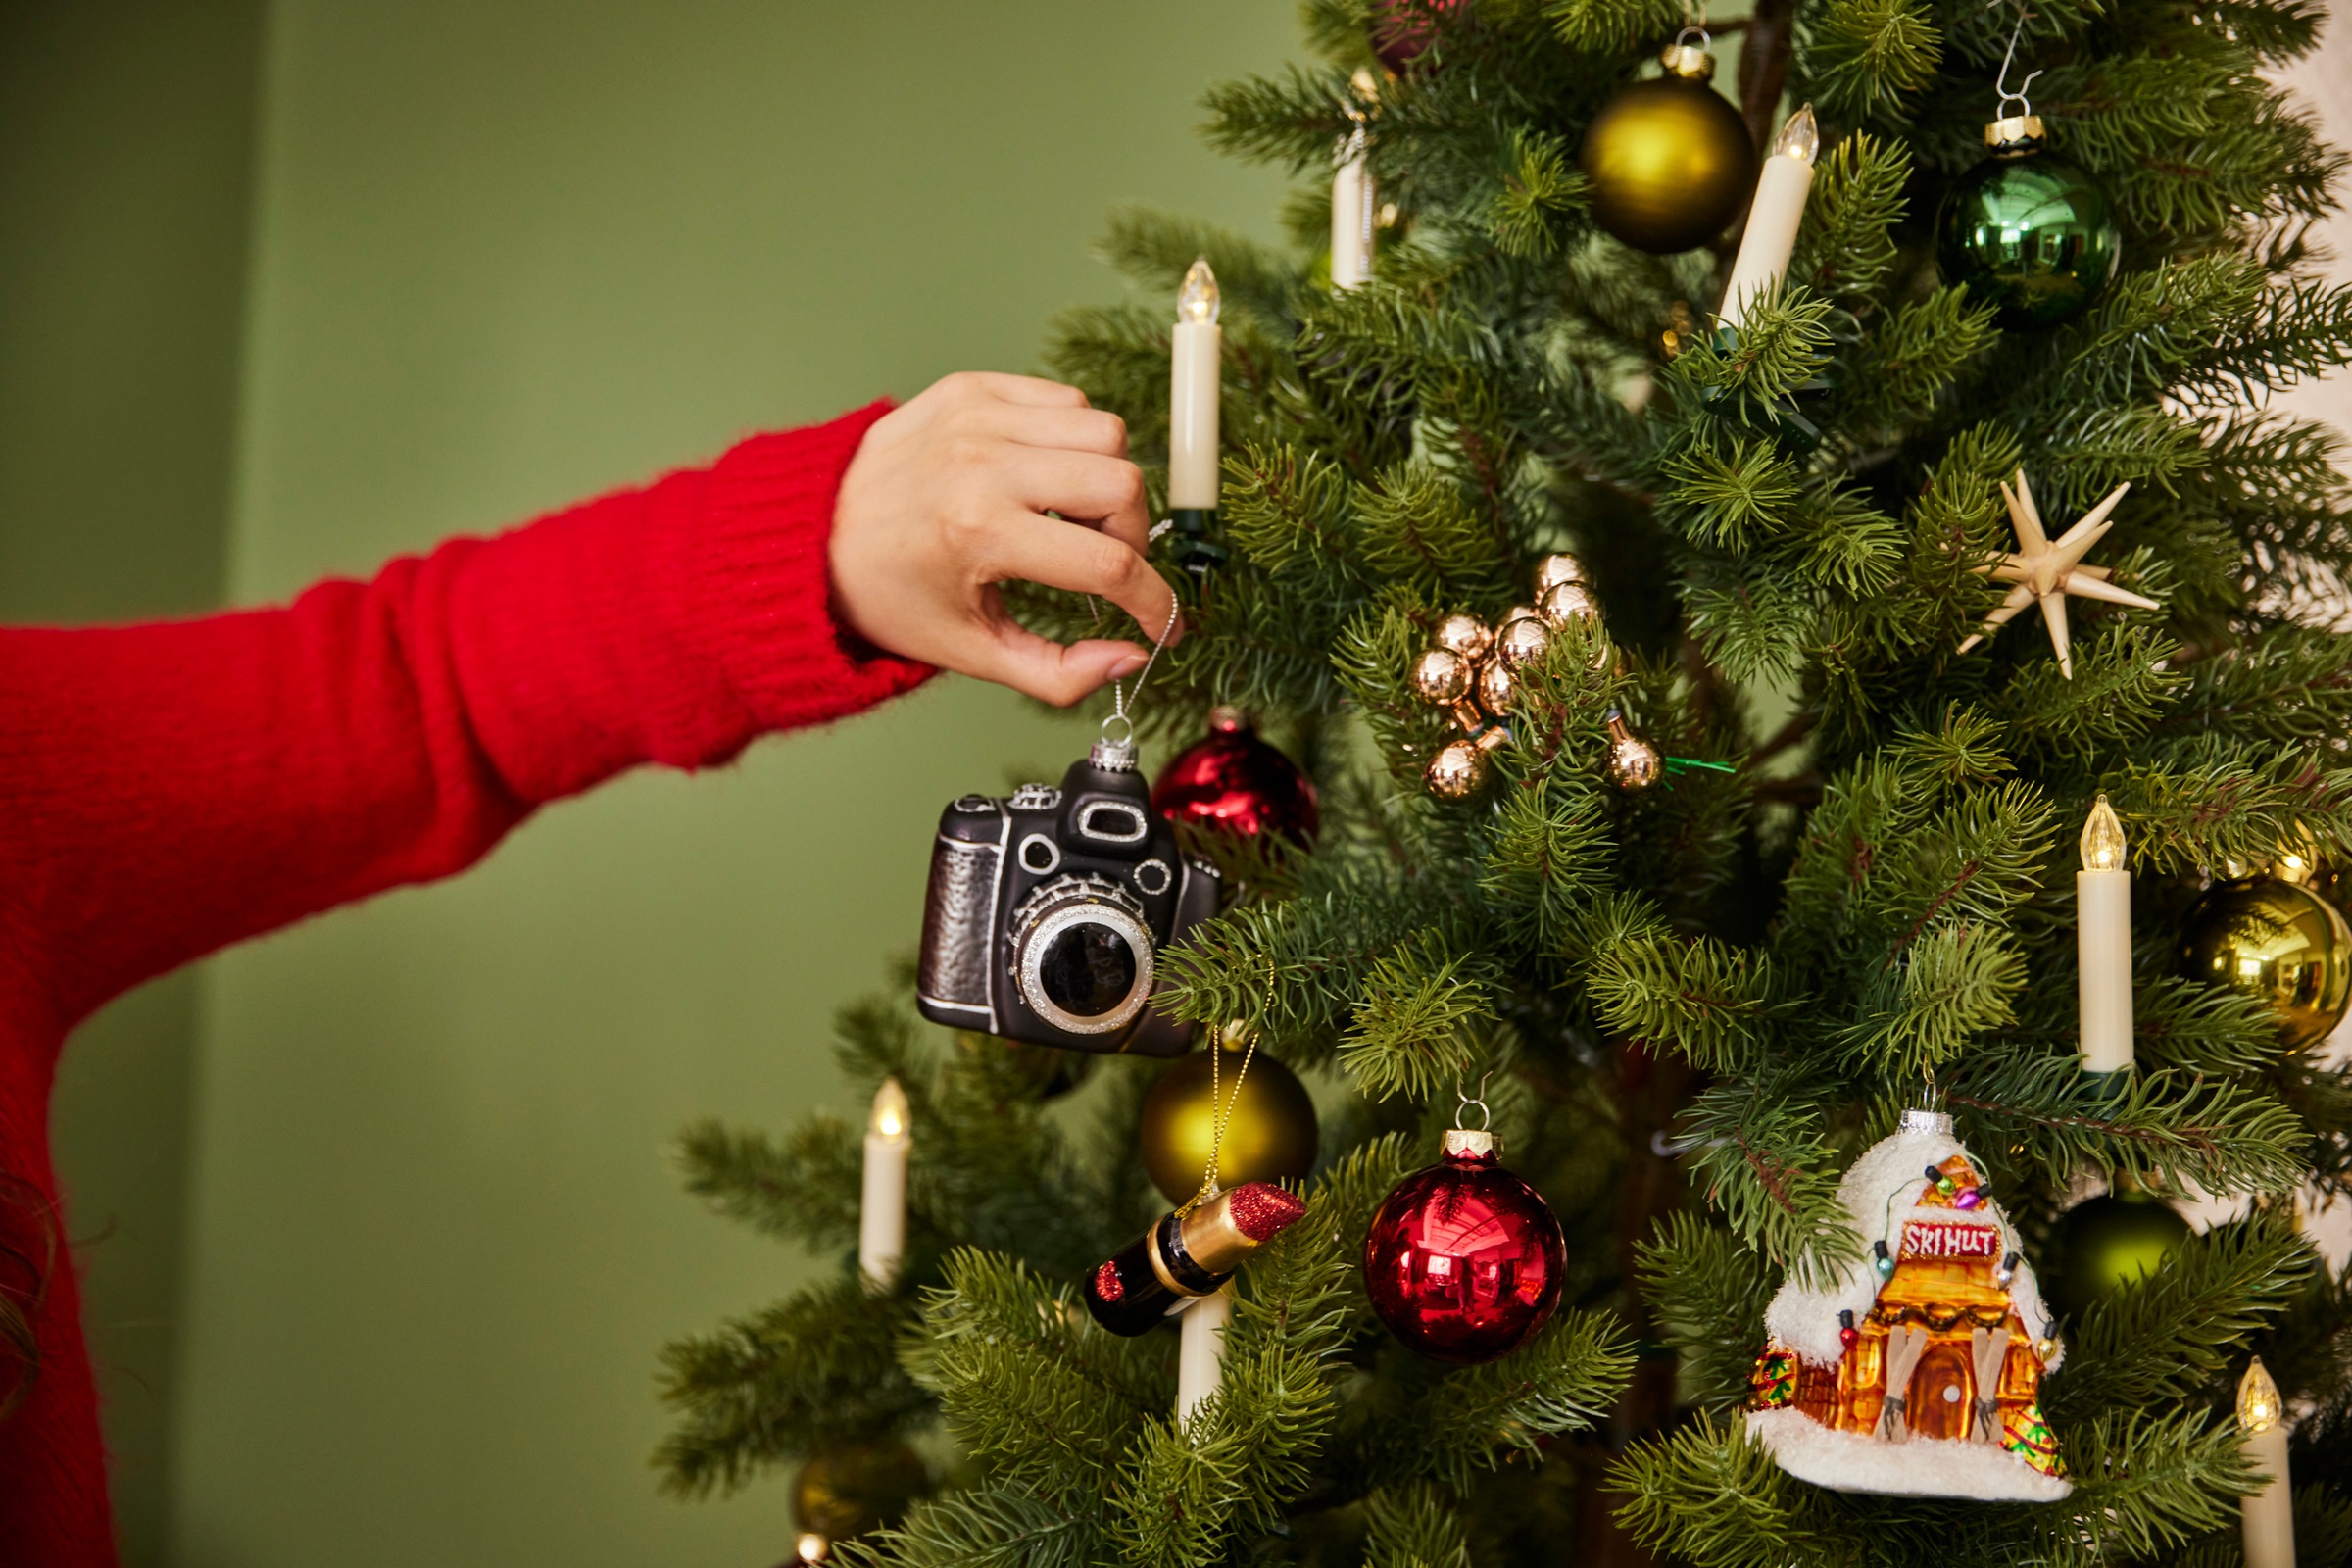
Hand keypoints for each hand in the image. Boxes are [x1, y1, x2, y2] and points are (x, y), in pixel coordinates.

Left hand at [829, 372, 1180, 704]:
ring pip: (1103, 431)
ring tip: (1067, 517)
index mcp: (978, 533)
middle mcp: (981, 463)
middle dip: (1131, 533)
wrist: (812, 536)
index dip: (1154, 601)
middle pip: (1121, 482)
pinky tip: (1040, 477)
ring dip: (1104, 481)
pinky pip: (1065, 400)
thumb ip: (1058, 674)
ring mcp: (976, 415)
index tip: (1163, 624)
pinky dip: (1070, 440)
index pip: (1109, 562)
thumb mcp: (971, 652)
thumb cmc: (892, 597)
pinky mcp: (971, 388)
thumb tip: (1131, 659)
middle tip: (1102, 561)